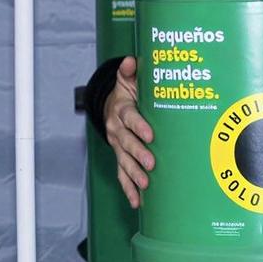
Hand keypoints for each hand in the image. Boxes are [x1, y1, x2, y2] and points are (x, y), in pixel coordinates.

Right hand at [103, 55, 155, 208]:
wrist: (111, 106)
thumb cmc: (128, 92)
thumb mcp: (128, 79)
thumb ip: (130, 70)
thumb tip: (131, 60)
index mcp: (121, 110)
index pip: (129, 117)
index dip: (139, 126)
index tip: (151, 135)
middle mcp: (116, 130)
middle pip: (126, 143)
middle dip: (138, 154)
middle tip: (151, 165)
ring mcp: (117, 146)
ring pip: (123, 161)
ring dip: (133, 175)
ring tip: (145, 185)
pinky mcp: (120, 158)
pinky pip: (122, 175)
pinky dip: (128, 189)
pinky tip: (138, 201)